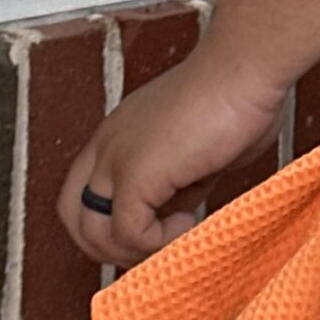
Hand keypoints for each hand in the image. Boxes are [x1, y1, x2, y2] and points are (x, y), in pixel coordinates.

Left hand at [59, 41, 285, 269]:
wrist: (246, 67)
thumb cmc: (239, 93)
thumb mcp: (198, 149)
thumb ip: (180, 181)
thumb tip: (180, 212)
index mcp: (119, 133)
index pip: (85, 192)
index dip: (112, 222)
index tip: (156, 227)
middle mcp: (107, 144)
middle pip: (73, 217)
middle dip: (109, 246)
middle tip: (155, 247)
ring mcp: (115, 159)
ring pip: (92, 233)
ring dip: (133, 251)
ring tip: (176, 237)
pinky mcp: (135, 174)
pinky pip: (129, 233)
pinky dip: (156, 243)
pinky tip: (188, 222)